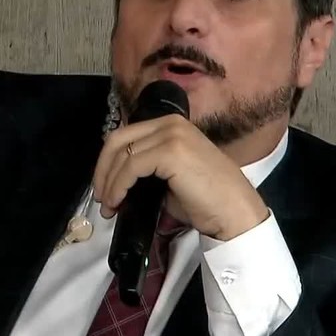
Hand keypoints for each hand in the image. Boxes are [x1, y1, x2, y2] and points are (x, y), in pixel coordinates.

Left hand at [93, 115, 269, 240]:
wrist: (234, 212)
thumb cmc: (206, 200)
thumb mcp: (170, 176)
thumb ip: (147, 168)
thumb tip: (117, 180)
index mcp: (171, 125)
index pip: (125, 135)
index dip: (107, 162)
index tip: (104, 188)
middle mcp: (170, 123)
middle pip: (117, 139)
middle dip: (102, 170)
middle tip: (101, 198)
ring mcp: (171, 134)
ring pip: (121, 154)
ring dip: (109, 182)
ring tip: (109, 206)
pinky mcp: (170, 151)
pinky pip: (131, 166)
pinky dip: (118, 185)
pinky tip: (119, 201)